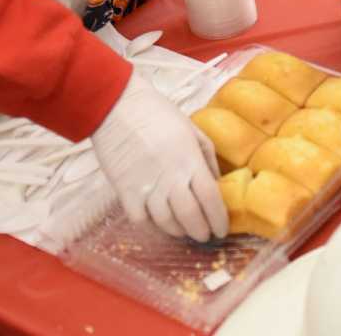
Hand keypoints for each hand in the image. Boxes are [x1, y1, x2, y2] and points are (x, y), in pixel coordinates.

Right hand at [90, 73, 227, 241]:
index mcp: (190, 160)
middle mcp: (171, 178)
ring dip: (178, 231)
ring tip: (184, 230)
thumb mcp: (192, 129)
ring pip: (166, 223)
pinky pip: (141, 220)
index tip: (221, 229)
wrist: (118, 106)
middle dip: (201, 231)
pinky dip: (151, 227)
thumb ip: (207, 157)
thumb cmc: (158, 113)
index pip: (211, 199)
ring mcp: (147, 187)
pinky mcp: (124, 192)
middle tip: (205, 234)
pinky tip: (158, 223)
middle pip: (191, 217)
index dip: (219, 219)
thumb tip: (217, 182)